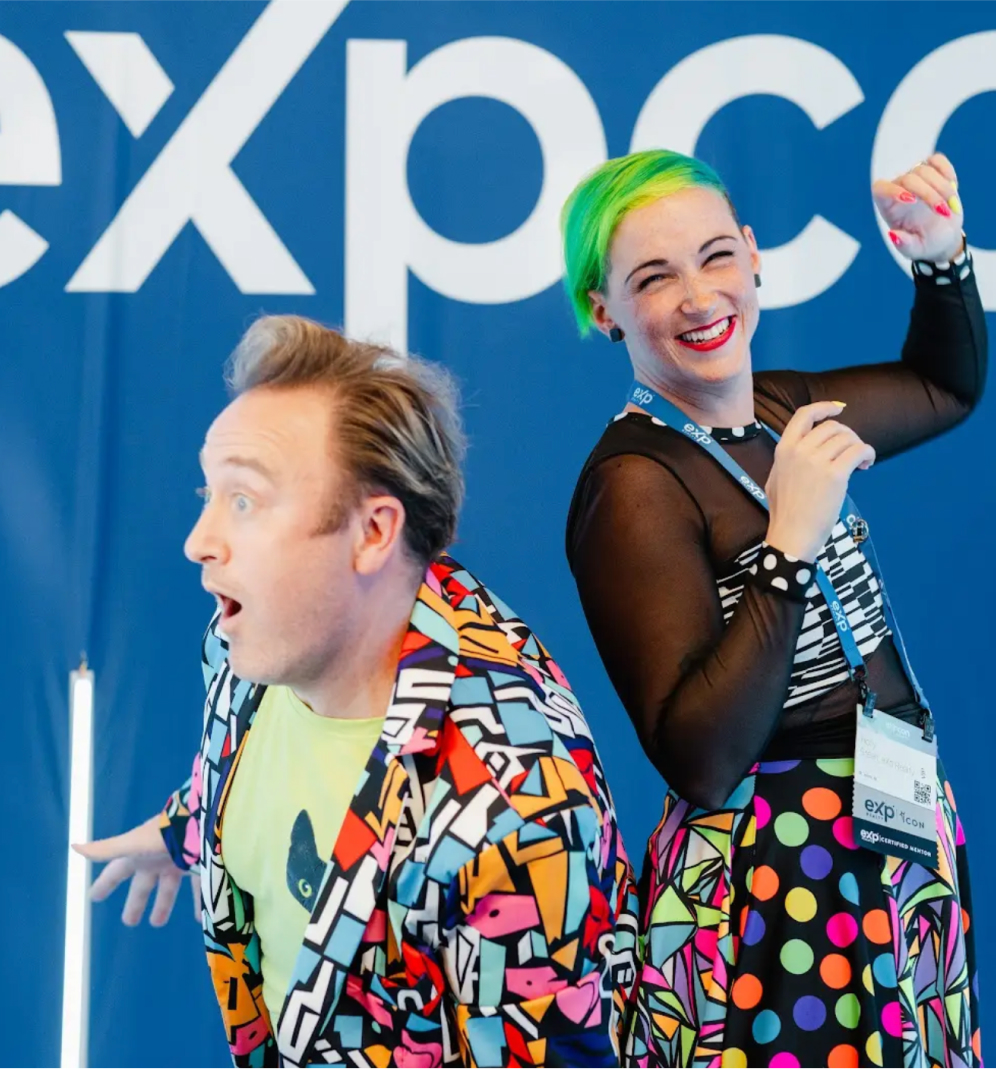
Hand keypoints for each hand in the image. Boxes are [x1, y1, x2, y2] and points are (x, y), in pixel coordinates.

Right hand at [73, 815, 197, 926]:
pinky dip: (198, 902)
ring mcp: (180, 861)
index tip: (94, 896)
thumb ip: (106, 849)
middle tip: (129, 922)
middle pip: (143, 884)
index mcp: (139, 854)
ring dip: (163, 904)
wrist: (202, 822)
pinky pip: (198, 888)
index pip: (117, 871)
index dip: (106, 884)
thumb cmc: (165, 834)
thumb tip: (74, 846)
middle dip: (135, 902)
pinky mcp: (201, 866)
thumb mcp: (133, 844)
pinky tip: (200, 917)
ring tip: (157, 923)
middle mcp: (158, 857)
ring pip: (169, 887)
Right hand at [765, 401, 875, 562]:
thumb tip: (806, 448)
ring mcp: (817, 462)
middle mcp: (800, 450)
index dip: (824, 407)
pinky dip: (867, 454)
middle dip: (847, 435)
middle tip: (852, 451)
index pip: (804, 415)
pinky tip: (866, 465)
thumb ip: (789, 459)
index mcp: (784, 449)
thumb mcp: (776, 477)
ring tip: (860, 463)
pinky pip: (859, 451)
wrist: (792, 534)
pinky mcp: (835, 475)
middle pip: (832, 427)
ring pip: (847, 438)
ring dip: (858, 446)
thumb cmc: (784, 512)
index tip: (838, 409)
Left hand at [873, 152, 963, 262]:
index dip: (892, 190)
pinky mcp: (933, 172)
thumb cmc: (924, 244)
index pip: (880, 188)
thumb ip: (904, 244)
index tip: (911, 200)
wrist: (943, 237)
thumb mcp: (914, 250)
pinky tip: (954, 187)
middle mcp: (899, 189)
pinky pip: (937, 160)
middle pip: (909, 178)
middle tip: (943, 212)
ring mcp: (916, 179)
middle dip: (929, 194)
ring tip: (951, 209)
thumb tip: (893, 234)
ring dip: (943, 187)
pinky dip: (947, 170)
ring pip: (925, 169)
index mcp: (888, 207)